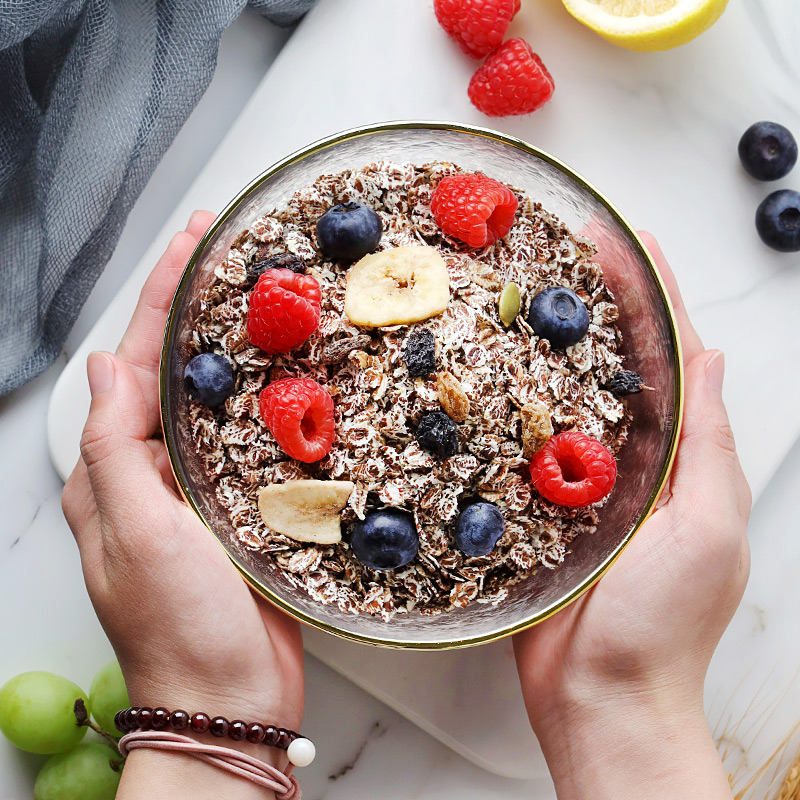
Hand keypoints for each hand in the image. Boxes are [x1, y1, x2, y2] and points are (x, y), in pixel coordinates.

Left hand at [62, 212, 303, 794]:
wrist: (231, 701)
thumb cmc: (179, 629)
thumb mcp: (136, 535)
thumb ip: (116, 450)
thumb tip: (106, 366)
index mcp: (119, 469)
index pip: (135, 361)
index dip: (160, 296)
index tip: (192, 241)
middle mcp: (158, 469)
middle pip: (178, 368)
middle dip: (200, 307)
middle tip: (234, 253)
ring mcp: (205, 486)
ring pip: (221, 397)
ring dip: (240, 345)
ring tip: (269, 296)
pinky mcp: (248, 505)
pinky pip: (258, 437)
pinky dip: (274, 399)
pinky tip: (297, 375)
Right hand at [514, 233, 749, 799]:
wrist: (599, 700)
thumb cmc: (660, 626)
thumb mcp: (706, 530)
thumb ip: (709, 445)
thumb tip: (714, 360)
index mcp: (682, 458)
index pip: (673, 357)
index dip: (655, 294)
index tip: (628, 240)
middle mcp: (631, 460)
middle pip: (614, 364)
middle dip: (596, 305)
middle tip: (562, 249)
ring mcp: (579, 481)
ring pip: (563, 397)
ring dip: (546, 346)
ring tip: (516, 293)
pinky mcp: (535, 506)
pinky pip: (519, 444)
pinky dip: (506, 405)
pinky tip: (482, 373)